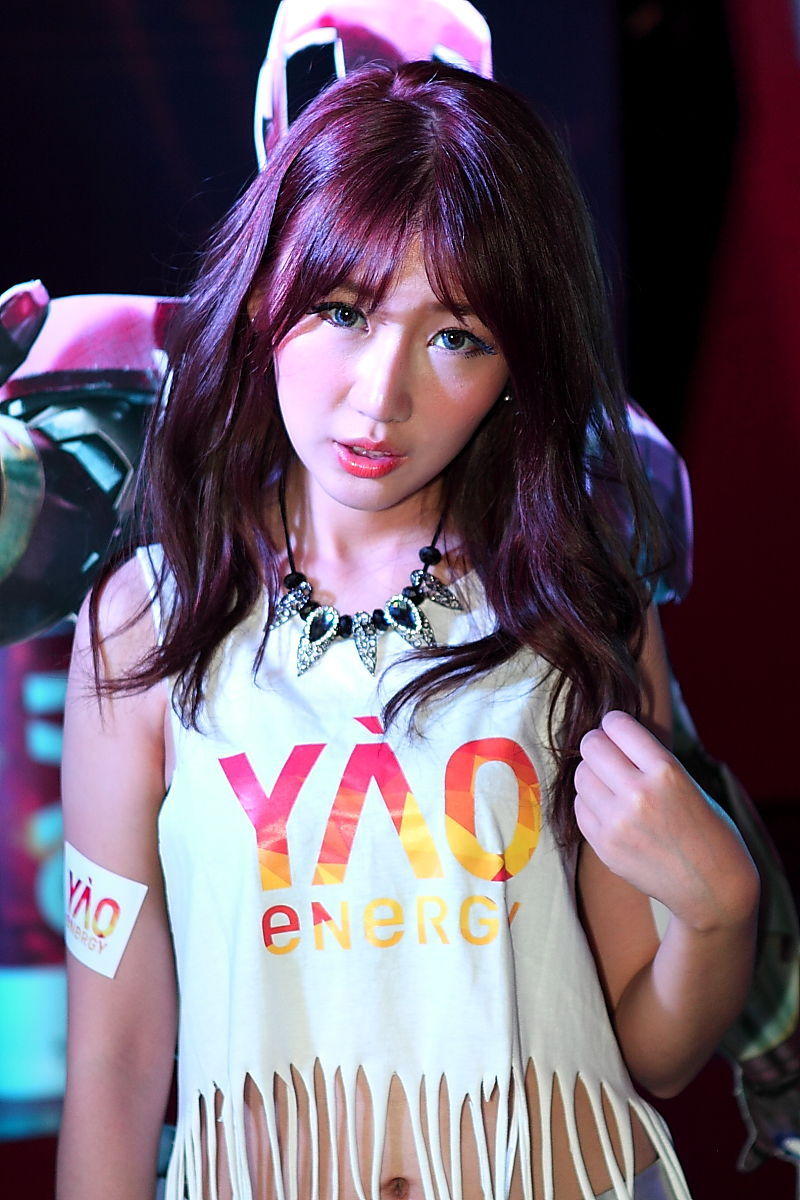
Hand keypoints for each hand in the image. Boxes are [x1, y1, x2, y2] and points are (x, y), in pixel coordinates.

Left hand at [574, 710, 758, 930]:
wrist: (713, 890)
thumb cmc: (707, 830)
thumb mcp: (688, 783)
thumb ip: (649, 760)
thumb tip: (608, 734)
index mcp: (666, 771)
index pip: (617, 724)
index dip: (614, 723)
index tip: (617, 729)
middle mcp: (638, 794)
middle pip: (590, 746)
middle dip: (598, 745)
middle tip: (608, 753)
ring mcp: (617, 823)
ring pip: (580, 775)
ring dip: (592, 774)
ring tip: (611, 784)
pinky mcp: (604, 847)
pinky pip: (579, 807)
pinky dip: (590, 802)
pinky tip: (609, 809)